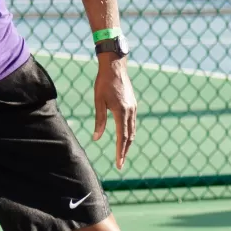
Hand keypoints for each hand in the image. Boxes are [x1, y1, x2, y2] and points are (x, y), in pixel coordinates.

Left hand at [92, 56, 137, 170]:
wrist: (115, 66)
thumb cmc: (103, 82)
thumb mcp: (98, 101)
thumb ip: (99, 120)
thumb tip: (97, 138)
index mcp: (121, 111)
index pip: (122, 137)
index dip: (120, 152)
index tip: (119, 164)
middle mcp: (130, 111)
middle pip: (129, 137)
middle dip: (125, 151)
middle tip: (120, 163)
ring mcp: (134, 108)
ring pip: (133, 130)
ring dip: (128, 143)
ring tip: (122, 153)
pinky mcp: (133, 104)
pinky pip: (133, 123)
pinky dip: (129, 133)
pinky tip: (125, 136)